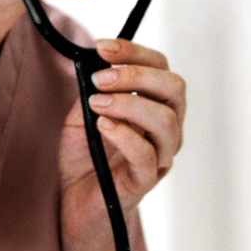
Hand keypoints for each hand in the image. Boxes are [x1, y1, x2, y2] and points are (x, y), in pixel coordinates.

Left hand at [58, 39, 185, 237]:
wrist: (76, 204)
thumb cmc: (85, 159)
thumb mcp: (84, 113)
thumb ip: (94, 89)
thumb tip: (95, 60)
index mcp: (155, 108)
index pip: (162, 69)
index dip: (135, 52)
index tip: (102, 46)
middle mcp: (166, 131)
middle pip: (174, 89)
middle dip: (136, 75)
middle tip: (100, 78)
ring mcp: (160, 156)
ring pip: (165, 120)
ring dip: (128, 103)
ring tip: (96, 104)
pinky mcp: (145, 180)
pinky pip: (146, 154)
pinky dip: (124, 134)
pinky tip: (102, 125)